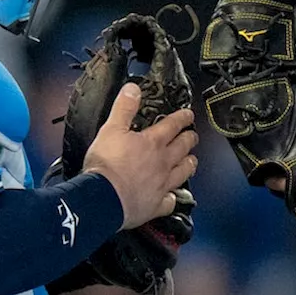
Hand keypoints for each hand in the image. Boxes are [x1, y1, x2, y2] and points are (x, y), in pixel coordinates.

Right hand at [83, 83, 198, 229]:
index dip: (182, 118)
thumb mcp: (111, 129)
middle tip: (192, 136)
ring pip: (183, 173)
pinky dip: (173, 198)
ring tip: (192, 161)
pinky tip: (173, 198)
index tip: (188, 115)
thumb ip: (124, 108)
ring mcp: (162, 185)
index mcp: (152, 143)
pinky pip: (170, 202)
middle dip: (190, 139)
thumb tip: (133, 89)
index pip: (172, 125)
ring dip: (189, 165)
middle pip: (183, 148)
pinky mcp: (156, 205)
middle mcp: (162, 163)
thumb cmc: (106, 165)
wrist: (103, 199)